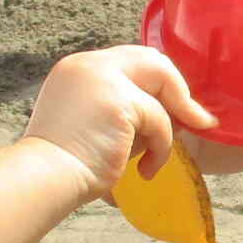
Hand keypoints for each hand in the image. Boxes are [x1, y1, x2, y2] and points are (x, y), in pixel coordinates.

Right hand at [23, 45, 214, 198]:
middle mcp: (88, 65)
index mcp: (77, 69)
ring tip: (152, 161)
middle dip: (179, 93)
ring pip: (160, 96)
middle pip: (153, 62)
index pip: (131, 62)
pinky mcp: (119, 100)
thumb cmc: (63, 168)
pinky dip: (161, 148)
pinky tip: (145, 170)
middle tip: (198, 121)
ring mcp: (103, 78)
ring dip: (166, 133)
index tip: (176, 111)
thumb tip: (169, 118)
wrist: (43, 180)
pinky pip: (160, 121)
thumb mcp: (90, 126)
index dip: (158, 84)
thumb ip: (120, 113)